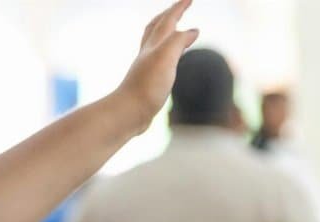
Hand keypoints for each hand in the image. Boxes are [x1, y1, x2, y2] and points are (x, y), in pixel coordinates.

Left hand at [113, 0, 200, 133]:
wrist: (127, 113)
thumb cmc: (146, 86)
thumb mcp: (166, 57)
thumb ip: (178, 40)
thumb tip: (192, 31)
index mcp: (154, 45)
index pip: (168, 20)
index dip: (179, 8)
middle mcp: (148, 54)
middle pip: (157, 28)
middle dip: (169, 15)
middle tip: (179, 8)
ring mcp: (146, 68)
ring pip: (156, 44)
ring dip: (166, 34)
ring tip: (176, 31)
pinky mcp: (146, 83)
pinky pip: (158, 62)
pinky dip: (166, 55)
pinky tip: (169, 62)